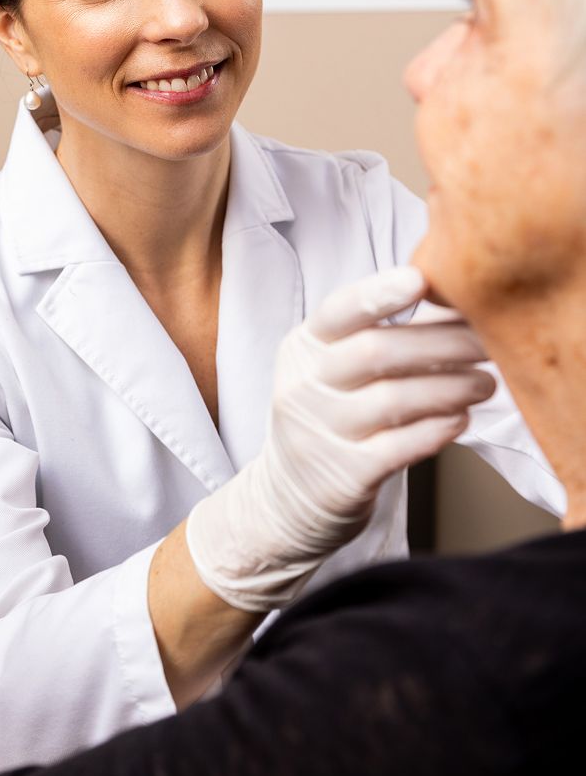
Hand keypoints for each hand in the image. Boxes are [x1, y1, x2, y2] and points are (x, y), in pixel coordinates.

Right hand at [186, 265, 494, 612]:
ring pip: (394, 401)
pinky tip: (460, 420)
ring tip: (485, 383)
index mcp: (301, 349)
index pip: (337, 312)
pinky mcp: (342, 477)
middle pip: (375, 353)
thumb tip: (452, 300)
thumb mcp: (329, 370)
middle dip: (442, 343)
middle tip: (487, 342)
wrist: (287, 496)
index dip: (378, 293)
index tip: (421, 279)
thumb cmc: (329, 418)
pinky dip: (438, 430)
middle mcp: (302, 387)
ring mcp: (318, 434)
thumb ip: (376, 335)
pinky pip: (400, 448)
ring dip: (451, 388)